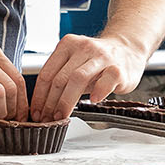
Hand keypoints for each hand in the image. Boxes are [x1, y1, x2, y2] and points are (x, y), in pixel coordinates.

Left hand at [30, 33, 145, 121]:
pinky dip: (99, 90)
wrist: (128, 49)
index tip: (36, 112)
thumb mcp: (75, 63)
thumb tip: (42, 105)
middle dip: (50, 103)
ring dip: (66, 101)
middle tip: (47, 119)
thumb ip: (60, 77)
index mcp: (67, 45)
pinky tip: (94, 100)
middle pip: (60, 78)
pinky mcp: (118, 68)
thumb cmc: (98, 61)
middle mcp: (83, 48)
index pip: (47, 73)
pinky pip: (106, 80)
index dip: (39, 96)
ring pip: (78, 79)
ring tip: (62, 116)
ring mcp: (102, 57)